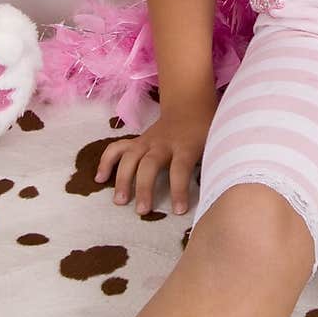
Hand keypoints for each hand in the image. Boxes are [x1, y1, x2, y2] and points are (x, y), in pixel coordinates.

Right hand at [93, 95, 217, 215]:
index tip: (178, 211)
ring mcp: (147, 141)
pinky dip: (106, 161)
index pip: (181, 168)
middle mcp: (164, 143)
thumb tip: (218, 193)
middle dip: (144, 187)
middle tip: (142, 211)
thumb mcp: (216, 145)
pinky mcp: (137, 141)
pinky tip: (99, 179)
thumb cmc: (205, 132)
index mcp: (186, 146)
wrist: (191, 105)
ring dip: (122, 178)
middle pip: (150, 164)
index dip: (179, 189)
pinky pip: (117, 148)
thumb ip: (214, 165)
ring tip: (119, 201)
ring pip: (131, 157)